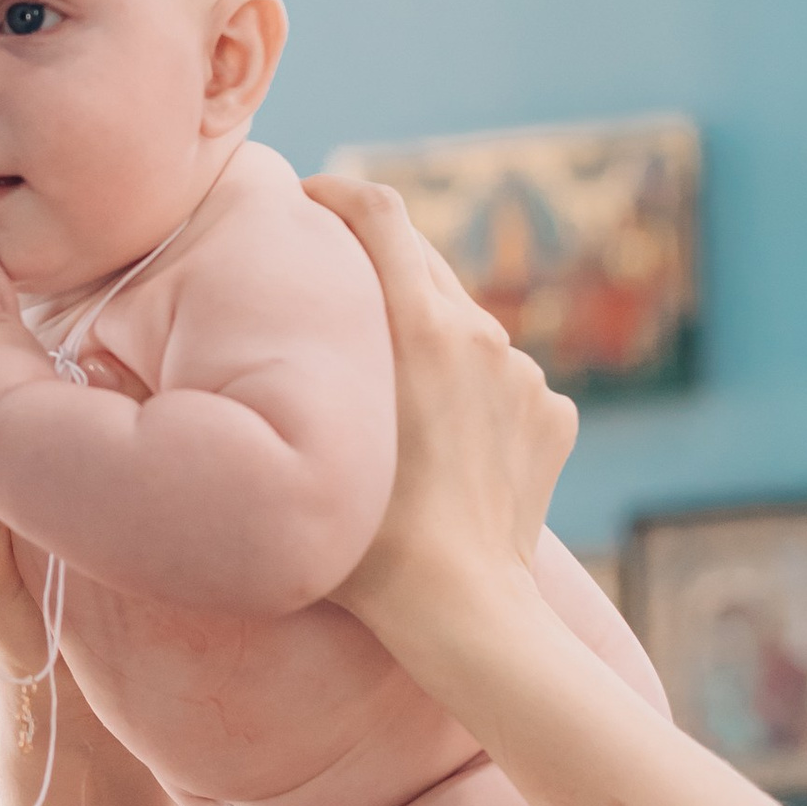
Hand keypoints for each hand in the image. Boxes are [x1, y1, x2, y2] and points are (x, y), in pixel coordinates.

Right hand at [298, 171, 575, 676]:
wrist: (463, 612)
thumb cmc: (364, 544)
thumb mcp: (313, 435)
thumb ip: (296, 370)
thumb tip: (251, 338)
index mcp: (420, 325)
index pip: (381, 212)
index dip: (340, 193)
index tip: (311, 198)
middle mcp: (482, 334)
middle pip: (423, 263)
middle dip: (375, 271)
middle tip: (330, 300)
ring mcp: (527, 376)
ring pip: (466, 330)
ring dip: (428, 343)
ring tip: (388, 398)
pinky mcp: (555, 415)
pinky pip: (505, 383)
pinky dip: (473, 396)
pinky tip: (444, 445)